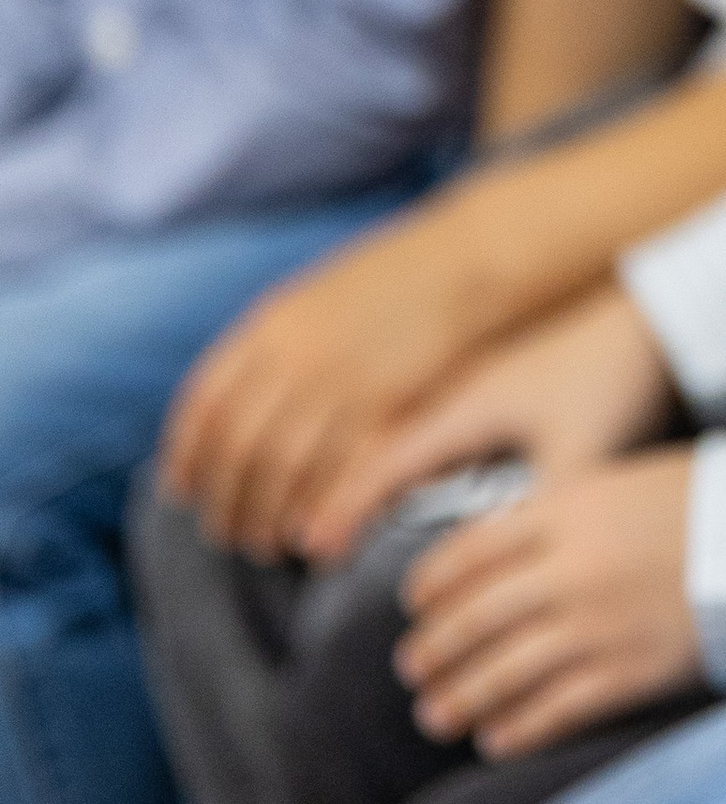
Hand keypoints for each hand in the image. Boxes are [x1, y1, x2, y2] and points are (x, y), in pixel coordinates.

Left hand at [158, 195, 499, 559]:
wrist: (467, 259)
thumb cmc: (392, 279)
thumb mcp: (311, 298)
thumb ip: (268, 347)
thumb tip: (229, 407)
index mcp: (269, 325)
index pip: (203, 404)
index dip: (185, 456)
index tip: (180, 491)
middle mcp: (296, 355)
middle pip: (237, 446)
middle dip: (223, 501)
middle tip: (223, 535)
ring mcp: (342, 380)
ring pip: (281, 468)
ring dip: (264, 516)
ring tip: (264, 544)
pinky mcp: (389, 403)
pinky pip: (338, 471)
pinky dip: (318, 511)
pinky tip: (311, 536)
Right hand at [302, 284, 679, 564]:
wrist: (651, 316)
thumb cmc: (614, 379)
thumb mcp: (579, 454)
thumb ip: (535, 514)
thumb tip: (503, 579)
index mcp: (463, 407)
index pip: (380, 462)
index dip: (343, 508)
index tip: (309, 551)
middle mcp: (454, 392)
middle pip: (373, 446)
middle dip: (334, 492)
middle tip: (299, 544)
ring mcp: (471, 382)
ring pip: (397, 433)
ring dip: (364, 474)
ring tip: (331, 520)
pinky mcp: (496, 381)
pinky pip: (426, 423)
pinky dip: (401, 457)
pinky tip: (406, 485)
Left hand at [395, 449, 699, 757]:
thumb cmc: (704, 498)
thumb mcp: (619, 482)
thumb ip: (558, 512)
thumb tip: (502, 554)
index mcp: (562, 510)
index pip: (465, 554)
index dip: (428, 586)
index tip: (415, 605)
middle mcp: (568, 570)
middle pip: (472, 619)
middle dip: (432, 651)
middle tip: (413, 669)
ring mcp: (596, 626)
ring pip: (501, 673)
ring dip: (459, 699)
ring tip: (438, 714)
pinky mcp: (628, 673)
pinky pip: (552, 711)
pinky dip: (515, 729)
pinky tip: (495, 739)